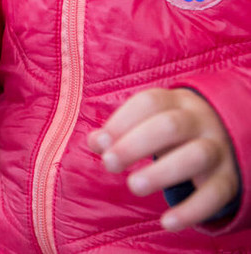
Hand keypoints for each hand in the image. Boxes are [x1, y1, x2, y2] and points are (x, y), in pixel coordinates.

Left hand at [87, 88, 238, 231]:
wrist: (225, 139)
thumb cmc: (170, 132)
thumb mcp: (147, 124)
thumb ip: (118, 132)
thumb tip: (96, 142)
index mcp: (175, 102)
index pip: (149, 103)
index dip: (121, 121)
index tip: (101, 143)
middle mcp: (199, 121)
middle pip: (170, 126)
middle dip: (135, 144)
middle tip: (109, 163)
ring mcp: (217, 149)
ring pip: (196, 156)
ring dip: (162, 172)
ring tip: (134, 186)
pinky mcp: (228, 178)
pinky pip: (214, 194)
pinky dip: (192, 210)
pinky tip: (167, 222)